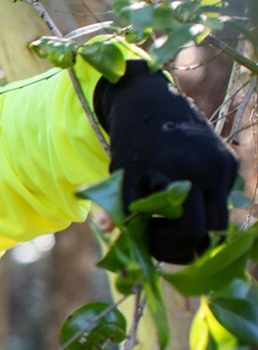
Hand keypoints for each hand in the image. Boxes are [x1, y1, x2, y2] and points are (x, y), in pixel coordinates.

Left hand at [93, 60, 238, 262]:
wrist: (148, 102)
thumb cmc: (129, 145)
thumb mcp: (120, 181)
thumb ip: (121, 215)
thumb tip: (121, 246)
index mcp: (179, 174)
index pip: (190, 233)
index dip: (168, 247)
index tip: (148, 240)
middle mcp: (209, 169)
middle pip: (213, 232)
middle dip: (186, 245)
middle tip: (160, 241)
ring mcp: (224, 165)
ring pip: (220, 218)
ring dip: (196, 228)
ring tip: (168, 221)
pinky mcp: (230, 162)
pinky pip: (221, 199)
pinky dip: (202, 207)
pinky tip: (180, 197)